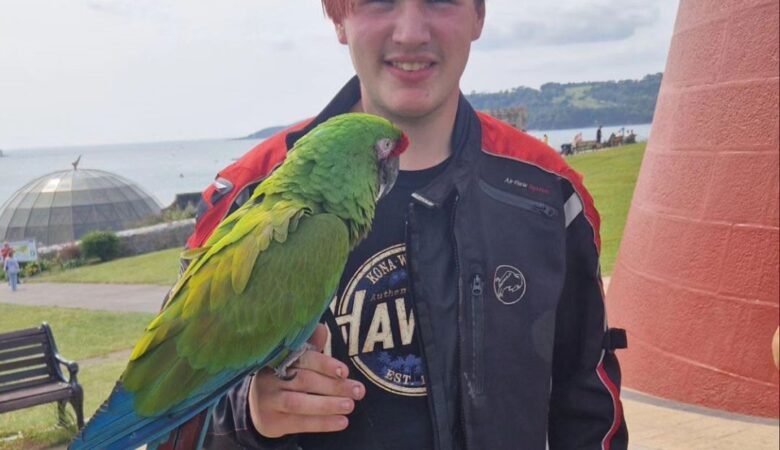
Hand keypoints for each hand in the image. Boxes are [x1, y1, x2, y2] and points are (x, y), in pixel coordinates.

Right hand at [247, 324, 364, 437]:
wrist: (258, 408)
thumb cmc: (285, 379)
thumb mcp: (295, 362)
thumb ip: (310, 347)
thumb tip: (322, 329)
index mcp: (279, 359)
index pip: (303, 359)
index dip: (324, 364)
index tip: (345, 371)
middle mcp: (271, 378)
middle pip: (304, 381)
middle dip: (334, 386)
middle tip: (358, 391)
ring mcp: (269, 401)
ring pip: (299, 403)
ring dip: (327, 405)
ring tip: (350, 405)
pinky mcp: (271, 422)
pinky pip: (299, 423)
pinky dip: (322, 423)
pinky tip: (341, 422)